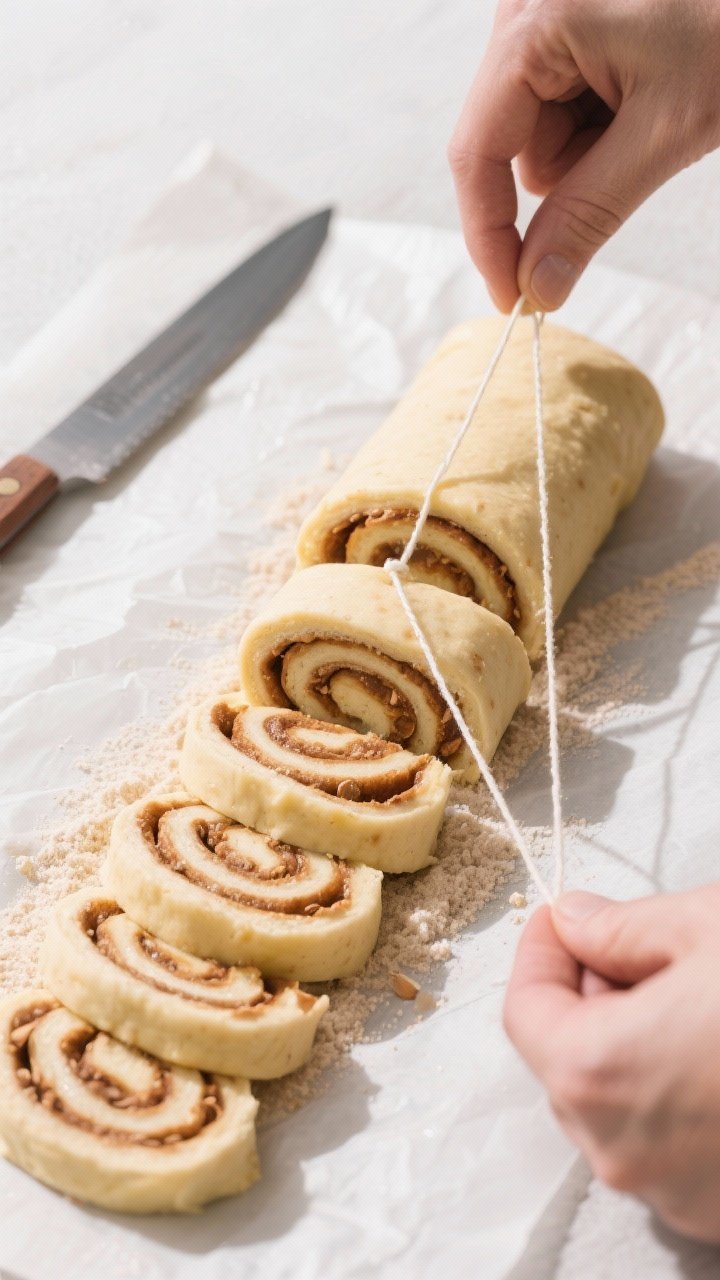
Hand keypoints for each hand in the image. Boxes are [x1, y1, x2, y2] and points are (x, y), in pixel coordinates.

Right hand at [449, 0, 719, 310]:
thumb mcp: (663, 131)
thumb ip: (590, 213)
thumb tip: (537, 286)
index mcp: (532, 26)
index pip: (478, 154)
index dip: (490, 236)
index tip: (513, 300)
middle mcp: (521, 18)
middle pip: (512, 152)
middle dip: (573, 172)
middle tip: (640, 141)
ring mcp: (540, 27)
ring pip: (539, 143)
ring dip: (593, 152)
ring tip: (649, 106)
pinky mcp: (560, 38)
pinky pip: (559, 118)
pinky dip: (601, 128)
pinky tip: (640, 95)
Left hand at [504, 887, 719, 1242]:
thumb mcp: (706, 927)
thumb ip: (621, 928)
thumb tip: (577, 921)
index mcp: (599, 1072)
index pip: (523, 1009)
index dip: (541, 952)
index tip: (564, 920)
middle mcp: (624, 1151)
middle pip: (567, 1061)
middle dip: (590, 995)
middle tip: (631, 944)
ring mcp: (677, 1193)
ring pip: (619, 1106)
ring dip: (634, 1045)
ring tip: (693, 995)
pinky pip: (669, 1145)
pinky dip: (677, 1094)